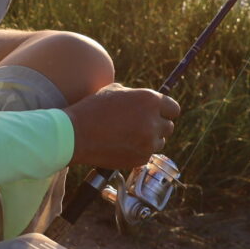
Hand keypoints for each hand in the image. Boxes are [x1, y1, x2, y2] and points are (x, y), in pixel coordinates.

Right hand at [63, 84, 179, 170]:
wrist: (76, 134)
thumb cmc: (92, 108)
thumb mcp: (115, 90)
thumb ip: (136, 96)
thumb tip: (147, 102)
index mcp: (150, 100)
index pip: (174, 109)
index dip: (165, 111)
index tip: (157, 114)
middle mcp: (153, 121)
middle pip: (168, 126)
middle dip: (157, 125)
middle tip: (140, 125)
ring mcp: (148, 142)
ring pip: (159, 142)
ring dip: (149, 139)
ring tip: (128, 135)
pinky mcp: (140, 158)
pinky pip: (147, 154)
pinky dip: (139, 151)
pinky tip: (122, 145)